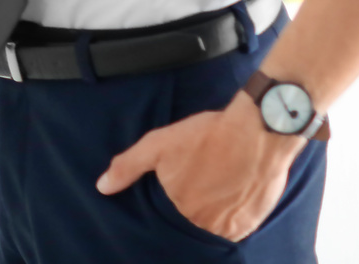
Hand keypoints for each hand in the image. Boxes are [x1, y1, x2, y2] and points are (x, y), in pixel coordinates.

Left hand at [96, 92, 301, 241]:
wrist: (256, 131)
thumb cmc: (206, 136)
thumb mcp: (158, 144)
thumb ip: (128, 167)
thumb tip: (102, 187)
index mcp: (180, 209)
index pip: (169, 217)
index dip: (175, 200)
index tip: (183, 185)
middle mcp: (205, 225)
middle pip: (192, 222)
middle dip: (194, 205)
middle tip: (202, 181)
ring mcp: (231, 227)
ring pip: (214, 226)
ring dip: (213, 211)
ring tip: (216, 185)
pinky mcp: (252, 223)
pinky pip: (236, 227)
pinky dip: (232, 214)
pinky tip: (231, 191)